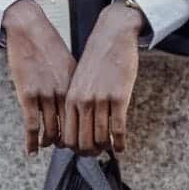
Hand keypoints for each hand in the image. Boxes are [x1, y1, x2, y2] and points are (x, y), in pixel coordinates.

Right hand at [2, 0, 76, 154]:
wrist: (29, 29)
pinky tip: (31, 151)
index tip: (91, 143)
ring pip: (52, 131)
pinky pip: (32, 125)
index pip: (87, 118)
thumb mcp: (70, 66)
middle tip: (75, 152)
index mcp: (76, 86)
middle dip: (75, 144)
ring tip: (50, 146)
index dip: (91, 134)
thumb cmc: (50, 46)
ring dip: (52, 143)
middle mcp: (64, 92)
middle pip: (72, 129)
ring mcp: (46, 94)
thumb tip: (82, 103)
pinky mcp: (27, 94)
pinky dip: (31, 142)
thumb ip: (75, 85)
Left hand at [62, 1, 143, 154]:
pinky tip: (122, 146)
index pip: (66, 135)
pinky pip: (118, 129)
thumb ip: (77, 101)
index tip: (81, 150)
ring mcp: (101, 100)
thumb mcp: (79, 80)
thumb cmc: (97, 59)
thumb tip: (78, 124)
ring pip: (100, 138)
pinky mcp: (119, 97)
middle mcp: (83, 101)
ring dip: (105, 149)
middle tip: (96, 153)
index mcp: (70, 97)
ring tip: (109, 149)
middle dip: (89, 152)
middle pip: (82, 141)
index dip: (73, 148)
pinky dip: (120, 142)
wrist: (113, 35)